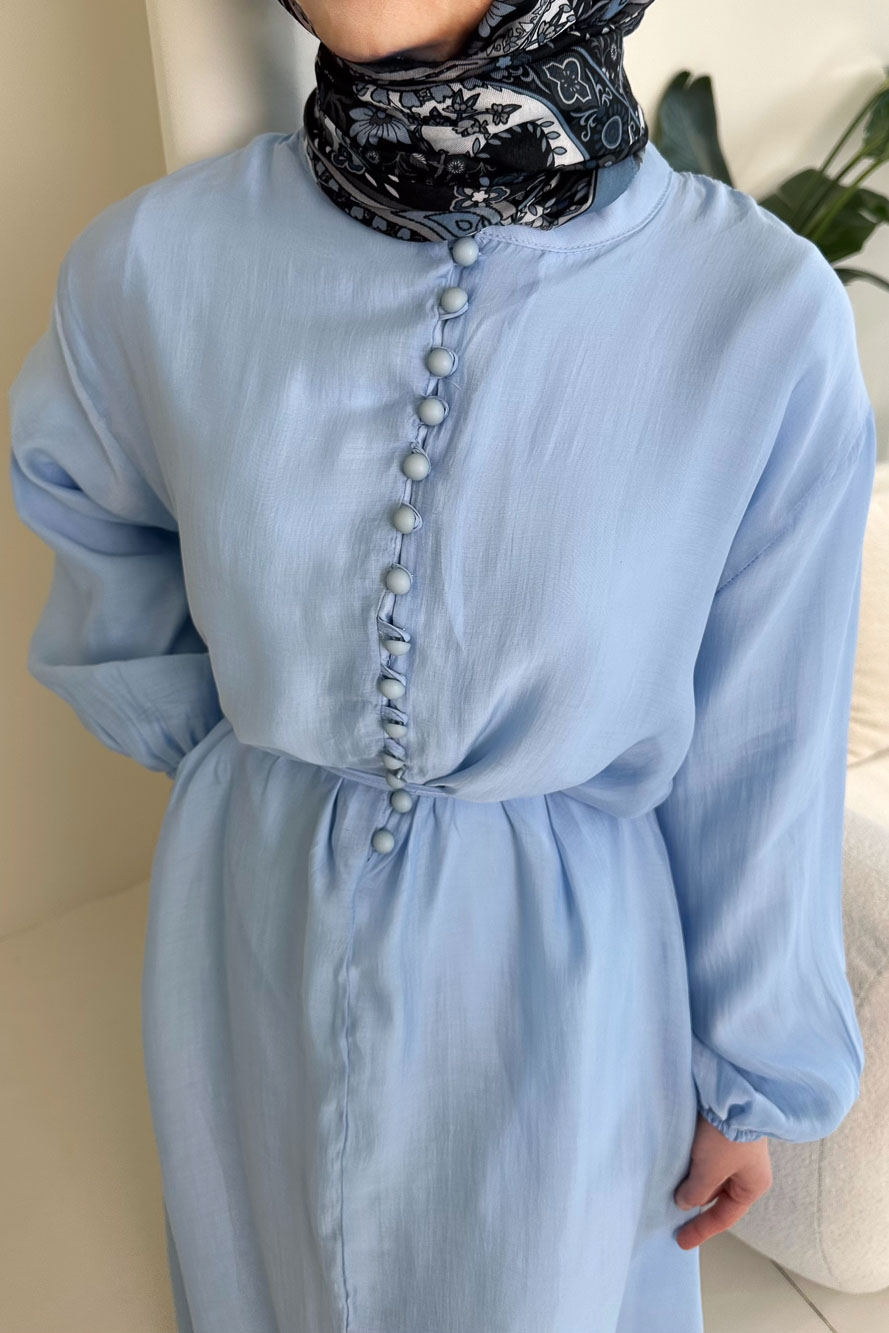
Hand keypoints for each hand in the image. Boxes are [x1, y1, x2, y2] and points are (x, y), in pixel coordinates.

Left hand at [673, 1113, 772, 1248]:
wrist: (731, 1092)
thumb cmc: (726, 1137)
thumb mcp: (709, 1171)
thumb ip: (695, 1192)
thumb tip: (684, 1203)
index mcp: (752, 1185)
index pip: (724, 1216)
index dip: (701, 1230)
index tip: (680, 1240)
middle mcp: (746, 1169)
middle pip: (716, 1194)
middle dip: (694, 1201)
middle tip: (668, 1212)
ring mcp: (735, 1149)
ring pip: (708, 1174)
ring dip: (691, 1181)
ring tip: (667, 1189)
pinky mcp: (722, 1131)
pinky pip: (704, 1156)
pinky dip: (690, 1164)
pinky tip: (674, 1166)